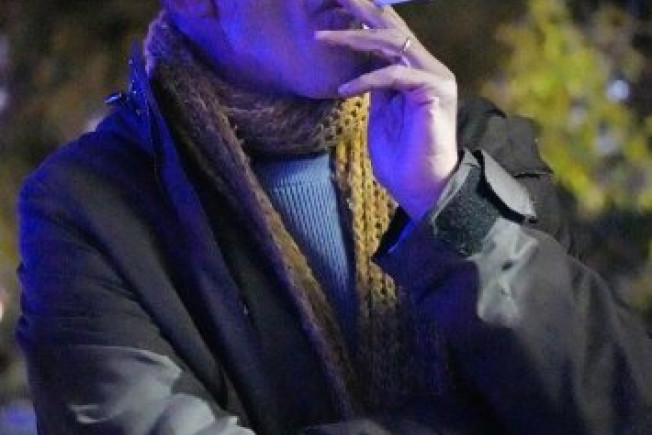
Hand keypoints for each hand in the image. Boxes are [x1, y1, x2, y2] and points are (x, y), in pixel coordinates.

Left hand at [315, 0, 458, 219]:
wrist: (422, 187)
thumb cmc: (401, 158)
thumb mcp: (380, 113)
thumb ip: (376, 86)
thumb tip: (362, 65)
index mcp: (415, 71)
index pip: (387, 35)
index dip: (361, 20)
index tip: (333, 8)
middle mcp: (428, 67)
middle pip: (391, 27)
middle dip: (359, 10)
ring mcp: (434, 77)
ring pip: (392, 43)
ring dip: (353, 39)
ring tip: (321, 38)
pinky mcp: (435, 90)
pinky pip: (394, 75)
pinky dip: (366, 79)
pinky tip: (343, 90)